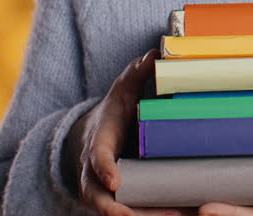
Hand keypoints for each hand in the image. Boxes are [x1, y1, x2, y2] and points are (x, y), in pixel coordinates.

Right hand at [64, 48, 191, 215]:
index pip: (96, 156)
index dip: (103, 168)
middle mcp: (96, 172)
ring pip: (115, 211)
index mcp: (98, 141)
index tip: (114, 181)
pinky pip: (132, 213)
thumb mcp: (123, 88)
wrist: (95, 134)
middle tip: (140, 215)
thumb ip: (138, 73)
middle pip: (100, 197)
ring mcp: (104, 189)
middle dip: (119, 210)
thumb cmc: (115, 110)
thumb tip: (157, 53)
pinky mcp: (120, 200)